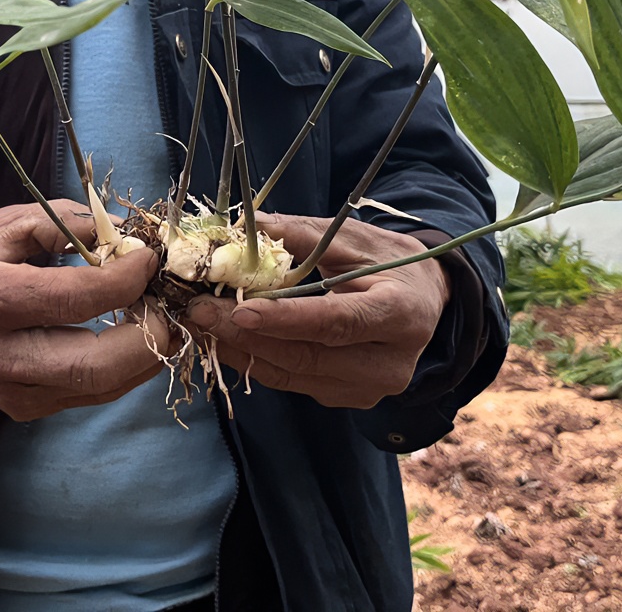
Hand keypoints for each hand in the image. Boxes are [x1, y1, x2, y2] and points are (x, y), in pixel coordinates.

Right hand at [0, 201, 169, 420]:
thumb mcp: (5, 224)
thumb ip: (63, 223)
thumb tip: (122, 234)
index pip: (74, 299)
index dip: (124, 280)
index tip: (150, 258)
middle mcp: (0, 357)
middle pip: (93, 366)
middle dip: (149, 338)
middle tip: (170, 305)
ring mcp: (11, 393)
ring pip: (98, 389)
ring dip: (144, 357)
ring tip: (160, 319)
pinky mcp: (22, 409)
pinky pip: (86, 395)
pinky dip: (122, 370)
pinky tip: (133, 338)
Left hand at [184, 215, 450, 408]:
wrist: (423, 301)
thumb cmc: (386, 261)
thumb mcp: (352, 237)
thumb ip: (300, 235)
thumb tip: (245, 224)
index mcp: (399, 313)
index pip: (336, 322)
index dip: (286, 319)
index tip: (240, 310)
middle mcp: (389, 362)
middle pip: (308, 354)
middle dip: (245, 334)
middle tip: (197, 310)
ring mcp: (368, 388)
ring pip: (294, 374)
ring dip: (240, 349)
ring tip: (199, 323)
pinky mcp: (348, 398)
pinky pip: (293, 382)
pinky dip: (254, 360)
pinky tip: (223, 339)